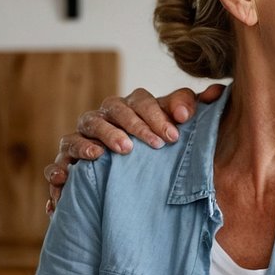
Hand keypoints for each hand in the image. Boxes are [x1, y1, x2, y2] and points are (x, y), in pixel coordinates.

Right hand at [44, 84, 224, 211]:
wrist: (127, 182)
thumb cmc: (152, 147)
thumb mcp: (171, 128)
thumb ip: (190, 109)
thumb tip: (218, 91)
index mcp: (129, 108)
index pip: (140, 100)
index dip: (156, 113)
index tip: (176, 132)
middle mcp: (102, 120)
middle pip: (109, 111)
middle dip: (129, 125)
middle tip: (149, 145)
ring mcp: (81, 141)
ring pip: (78, 133)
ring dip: (92, 141)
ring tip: (107, 154)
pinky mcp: (65, 167)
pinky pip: (56, 167)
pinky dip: (58, 173)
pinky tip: (66, 181)